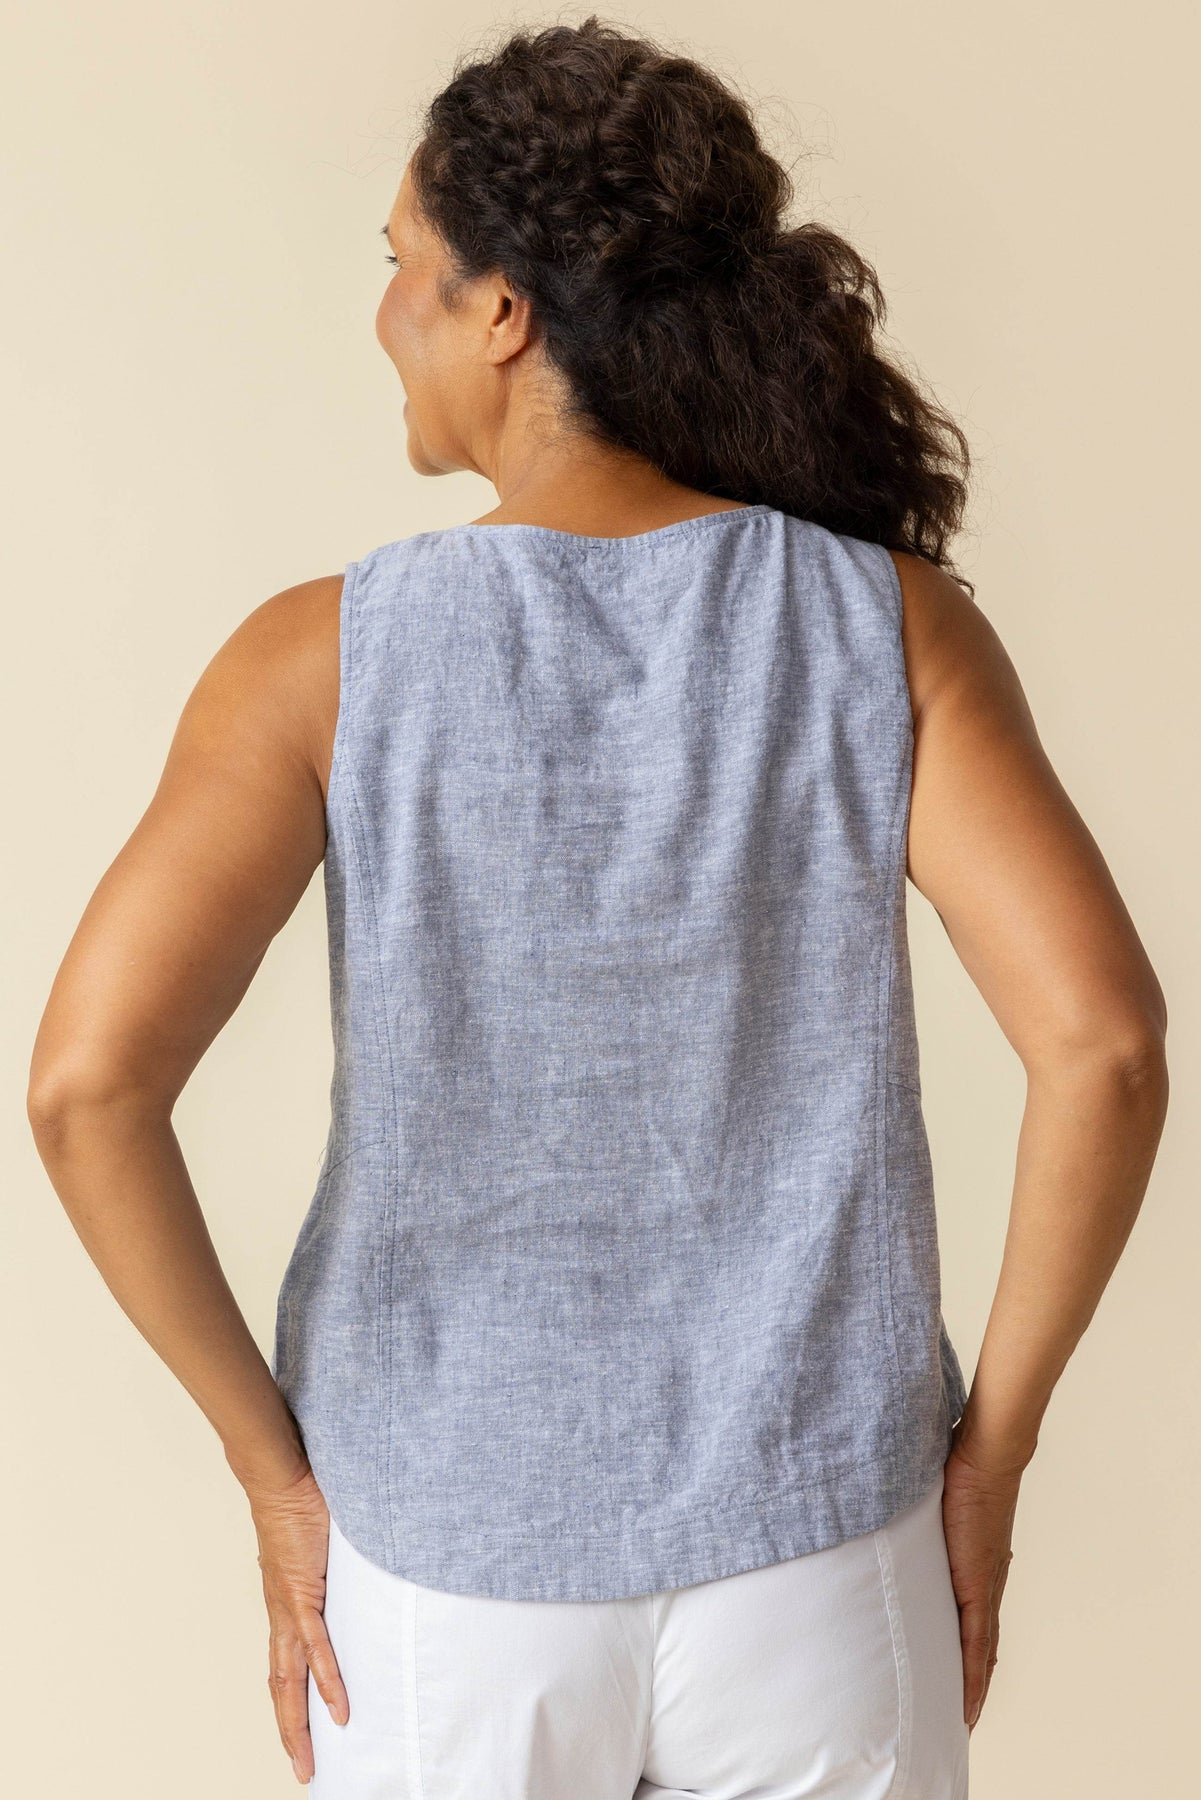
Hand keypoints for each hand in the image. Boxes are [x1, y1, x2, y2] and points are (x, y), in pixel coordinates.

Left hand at [244, 1460, 349, 1784]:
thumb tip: (356, 1573)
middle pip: (282, 1688)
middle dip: (290, 1732)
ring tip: (309, 1757)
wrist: (281, 1479)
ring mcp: (290, 1608)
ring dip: (299, 1722)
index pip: (284, 1670)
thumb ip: (335, 1569)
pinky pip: (316, 1646)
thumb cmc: (303, 1505)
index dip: (289, 1707)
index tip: (300, 1738)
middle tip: (302, 1769)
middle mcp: (282, 1617)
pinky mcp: (302, 1593)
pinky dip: (327, 1679)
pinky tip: (338, 1707)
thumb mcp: (323, 1551)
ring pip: (292, 1679)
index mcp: (285, 1610)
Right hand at [941, 1425, 1022, 1732]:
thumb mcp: (935, 1505)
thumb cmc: (961, 1469)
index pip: (978, 1624)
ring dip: (974, 1688)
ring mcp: (984, 1587)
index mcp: (979, 1567)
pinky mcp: (977, 1586)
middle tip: (962, 1717)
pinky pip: (975, 1643)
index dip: (973, 1657)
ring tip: (964, 1720)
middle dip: (974, 1684)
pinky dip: (972, 1676)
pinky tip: (968, 1701)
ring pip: (981, 1653)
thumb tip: (894, 1509)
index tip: (963, 1683)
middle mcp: (987, 1585)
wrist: (985, 1458)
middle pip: (983, 1649)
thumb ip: (922, 1517)